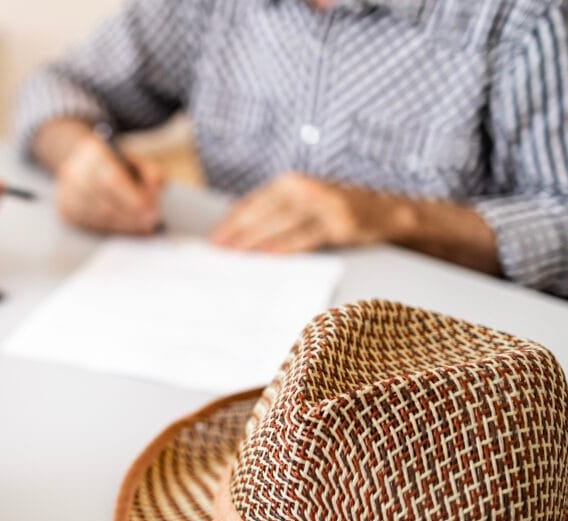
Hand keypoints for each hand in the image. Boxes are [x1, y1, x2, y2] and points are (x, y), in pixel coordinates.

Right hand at [35, 120, 163, 234]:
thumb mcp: (135, 160)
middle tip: (153, 224)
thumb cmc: (114, 164)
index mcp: (93, 153)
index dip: (132, 199)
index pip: (111, 179)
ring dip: (124, 226)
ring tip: (145, 229)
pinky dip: (113, 230)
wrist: (79, 163)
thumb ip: (150, 172)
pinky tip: (129, 230)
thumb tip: (158, 187)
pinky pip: (91, 226)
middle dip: (131, 216)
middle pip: (104, 201)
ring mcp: (66, 193)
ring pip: (98, 217)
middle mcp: (74, 172)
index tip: (152, 212)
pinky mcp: (65, 211)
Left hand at [210, 173, 403, 252]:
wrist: (390, 211)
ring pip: (284, 222)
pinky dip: (287, 244)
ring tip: (235, 252)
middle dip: (239, 229)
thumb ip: (280, 210)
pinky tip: (268, 254)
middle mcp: (310, 189)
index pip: (257, 200)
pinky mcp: (341, 226)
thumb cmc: (340, 209)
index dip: (234, 218)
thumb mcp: (309, 201)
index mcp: (297, 181)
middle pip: (267, 210)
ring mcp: (327, 206)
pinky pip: (308, 236)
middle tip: (218, 247)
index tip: (215, 235)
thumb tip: (242, 231)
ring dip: (257, 238)